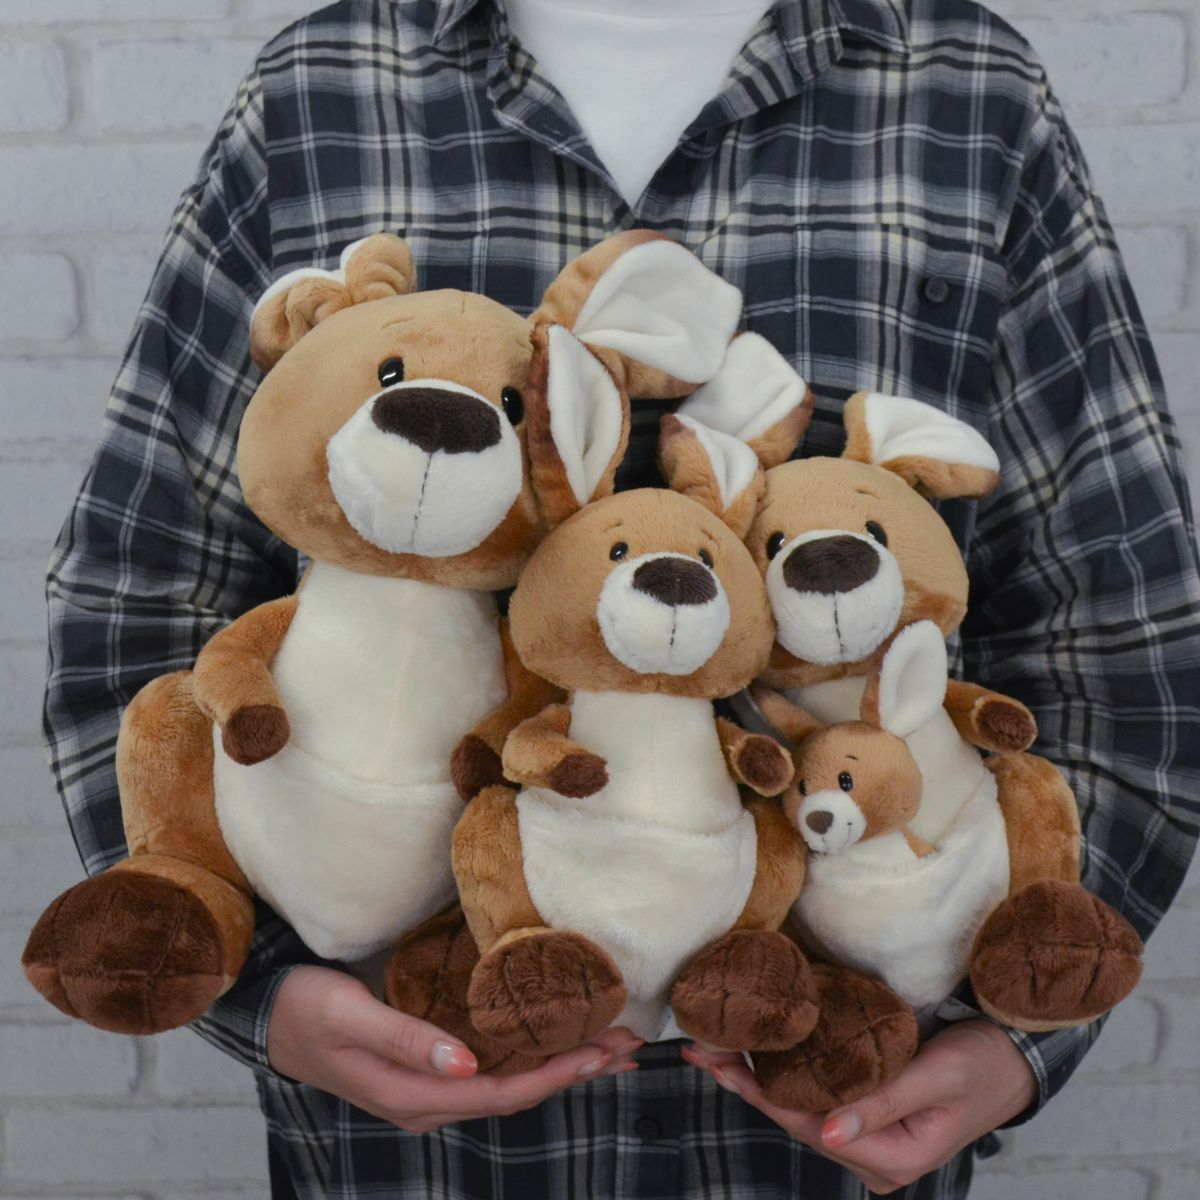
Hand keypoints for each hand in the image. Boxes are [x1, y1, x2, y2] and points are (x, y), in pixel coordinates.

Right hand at [268, 966, 640, 1133]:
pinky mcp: (428, 1069)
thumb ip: (405, 1039)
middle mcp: (429, 1101)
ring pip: (507, 1083)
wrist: (269, 1015)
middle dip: (573, 1070)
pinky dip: (529, 1056)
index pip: (500, 1094)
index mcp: (414, 1096)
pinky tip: (553, 1039)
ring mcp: (429, 1088)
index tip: (600, 1052)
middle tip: (628, 1044)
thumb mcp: (351, 1018)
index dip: (555, 1076)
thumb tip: (464, 1065)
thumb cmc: (307, 1010)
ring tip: (609, 1043)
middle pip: (515, 1093)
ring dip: (559, 1064)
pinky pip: (491, 1070)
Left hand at [683, 1019, 1035, 1193]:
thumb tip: (828, 1135)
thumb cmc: (983, 1064)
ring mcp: (871, 1141)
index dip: (761, 1094)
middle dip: (748, 1084)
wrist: (1015, 1060)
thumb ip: (886, 1100)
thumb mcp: (939, 1076)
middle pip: (797, 1120)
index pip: (810, 1125)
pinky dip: (786, 1076)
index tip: (723, 1062)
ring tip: (715, 1050)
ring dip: (760, 1079)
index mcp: (893, 1158)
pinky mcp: (870, 1118)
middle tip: (701, 1049)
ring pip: (802, 1110)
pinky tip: (756, 1056)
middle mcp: (875, 1158)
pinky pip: (819, 1099)